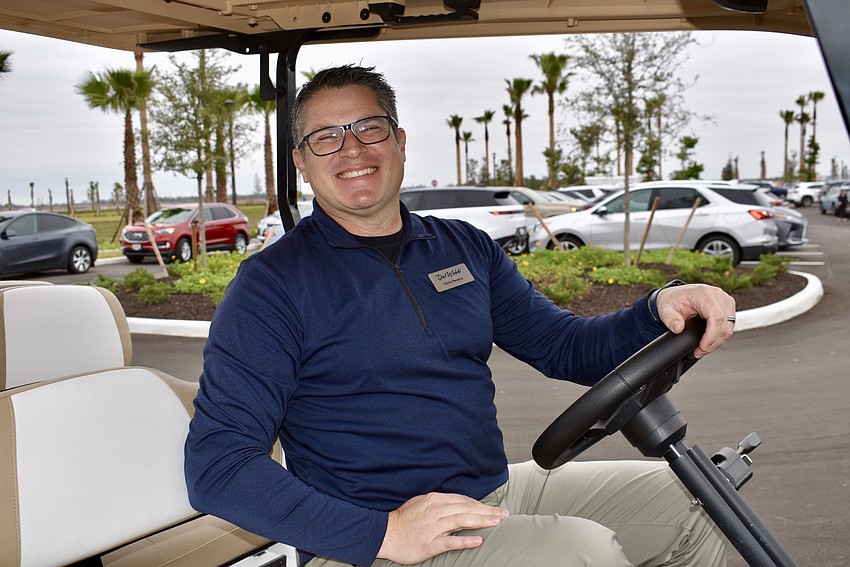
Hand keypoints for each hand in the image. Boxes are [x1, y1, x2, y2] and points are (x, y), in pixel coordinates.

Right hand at [376, 492, 509, 564]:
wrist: (384, 534)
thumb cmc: (403, 519)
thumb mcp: (420, 502)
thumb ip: (439, 502)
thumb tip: (457, 502)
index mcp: (435, 500)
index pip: (463, 500)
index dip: (480, 504)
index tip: (494, 508)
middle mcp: (436, 511)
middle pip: (467, 509)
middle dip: (487, 511)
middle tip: (504, 514)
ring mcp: (433, 527)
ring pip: (462, 521)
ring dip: (482, 521)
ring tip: (497, 522)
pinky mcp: (430, 543)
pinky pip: (451, 541)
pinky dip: (465, 540)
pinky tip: (478, 540)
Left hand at [656, 283, 735, 357]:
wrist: (676, 295)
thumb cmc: (672, 300)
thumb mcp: (665, 309)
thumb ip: (670, 319)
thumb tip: (678, 328)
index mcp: (703, 293)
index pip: (716, 317)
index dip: (711, 335)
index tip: (702, 347)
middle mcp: (717, 295)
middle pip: (724, 325)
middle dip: (713, 342)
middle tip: (699, 352)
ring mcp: (724, 300)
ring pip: (728, 327)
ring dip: (717, 341)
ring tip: (703, 348)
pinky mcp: (727, 307)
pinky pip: (729, 326)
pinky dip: (720, 336)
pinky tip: (709, 341)